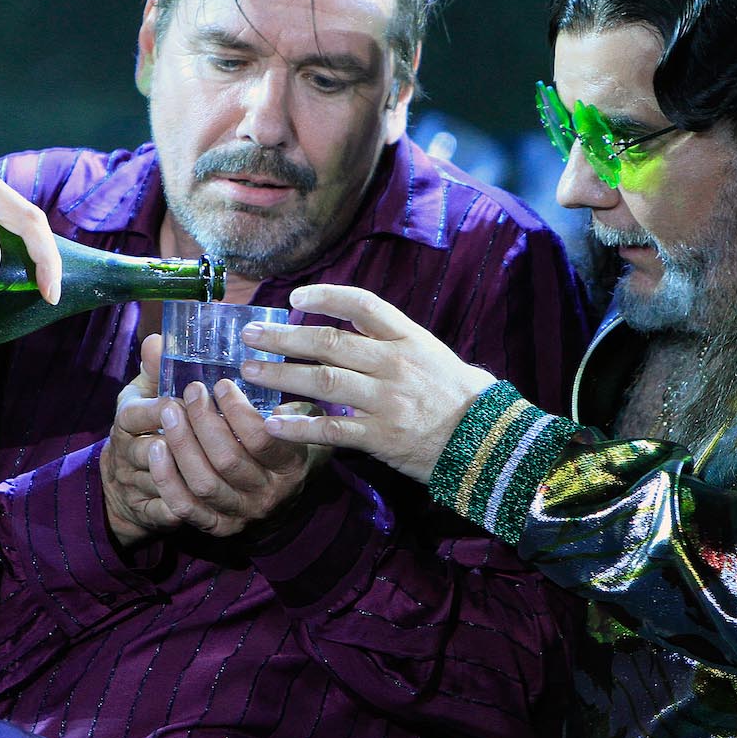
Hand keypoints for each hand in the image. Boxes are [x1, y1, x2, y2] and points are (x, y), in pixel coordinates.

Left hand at [101, 335, 324, 548]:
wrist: (274, 492)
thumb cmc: (274, 436)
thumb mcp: (277, 405)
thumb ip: (250, 375)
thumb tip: (190, 341)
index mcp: (292, 463)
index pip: (263, 437)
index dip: (236, 409)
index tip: (220, 384)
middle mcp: (270, 494)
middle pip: (228, 459)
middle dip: (202, 421)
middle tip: (190, 393)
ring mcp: (243, 514)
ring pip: (205, 483)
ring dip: (182, 444)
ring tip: (168, 411)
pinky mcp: (216, 527)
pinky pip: (186, 508)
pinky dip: (167, 479)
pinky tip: (156, 449)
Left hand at [239, 284, 496, 483]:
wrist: (488, 442)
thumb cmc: (457, 395)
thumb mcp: (431, 353)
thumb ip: (392, 340)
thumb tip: (350, 325)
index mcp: (408, 337)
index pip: (362, 304)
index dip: (326, 296)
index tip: (294, 297)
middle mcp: (395, 363)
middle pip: (329, 342)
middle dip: (283, 338)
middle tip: (249, 335)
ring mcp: (387, 400)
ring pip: (323, 381)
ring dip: (280, 376)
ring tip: (249, 372)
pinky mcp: (382, 437)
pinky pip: (331, 429)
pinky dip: (299, 426)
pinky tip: (273, 423)